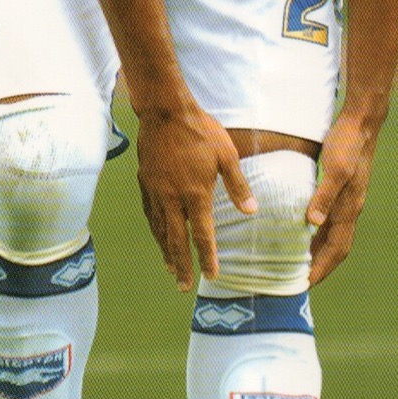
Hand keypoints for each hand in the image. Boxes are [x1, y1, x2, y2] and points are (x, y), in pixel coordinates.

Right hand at [135, 102, 256, 290]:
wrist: (165, 111)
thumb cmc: (201, 131)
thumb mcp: (226, 155)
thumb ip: (238, 186)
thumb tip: (252, 211)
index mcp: (195, 193)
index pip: (202, 234)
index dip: (206, 257)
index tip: (210, 276)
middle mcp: (173, 198)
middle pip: (176, 239)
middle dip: (182, 265)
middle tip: (184, 287)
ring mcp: (156, 191)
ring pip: (160, 230)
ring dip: (166, 252)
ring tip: (171, 269)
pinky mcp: (145, 183)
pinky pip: (150, 214)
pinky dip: (155, 230)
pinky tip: (158, 237)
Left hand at [306, 109, 378, 285]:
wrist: (361, 123)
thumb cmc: (348, 144)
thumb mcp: (336, 168)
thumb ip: (324, 195)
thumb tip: (312, 223)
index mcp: (349, 208)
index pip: (337, 249)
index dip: (322, 269)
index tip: (305, 285)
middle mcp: (350, 209)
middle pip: (335, 248)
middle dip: (319, 267)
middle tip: (297, 282)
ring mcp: (347, 201)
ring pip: (332, 236)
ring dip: (317, 252)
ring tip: (298, 265)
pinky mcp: (341, 191)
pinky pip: (329, 221)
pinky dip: (316, 233)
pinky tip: (303, 233)